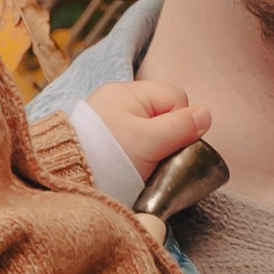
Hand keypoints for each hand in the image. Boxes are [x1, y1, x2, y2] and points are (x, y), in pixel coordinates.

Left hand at [83, 73, 214, 183]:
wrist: (66, 181)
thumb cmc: (108, 158)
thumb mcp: (150, 142)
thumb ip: (181, 128)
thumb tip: (206, 115)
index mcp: (127, 92)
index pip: (175, 98)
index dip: (182, 123)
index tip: (171, 146)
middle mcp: (117, 100)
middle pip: (163, 113)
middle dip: (167, 136)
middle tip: (157, 158)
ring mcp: (109, 119)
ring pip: (150, 129)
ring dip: (153, 147)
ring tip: (143, 165)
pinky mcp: (103, 138)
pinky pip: (134, 140)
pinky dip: (138, 153)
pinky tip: (131, 166)